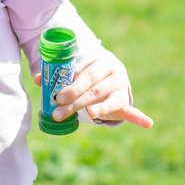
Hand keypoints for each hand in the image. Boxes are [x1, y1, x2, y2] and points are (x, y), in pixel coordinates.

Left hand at [33, 54, 152, 128]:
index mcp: (99, 61)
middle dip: (74, 99)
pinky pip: (131, 110)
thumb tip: (37, 80)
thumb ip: (58, 76)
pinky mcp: (124, 101)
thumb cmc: (88, 74)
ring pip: (104, 99)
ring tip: (88, 115)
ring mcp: (120, 87)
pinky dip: (139, 117)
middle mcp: (112, 72)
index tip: (56, 96)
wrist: (111, 74)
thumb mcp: (76, 72)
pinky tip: (147, 123)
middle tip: (58, 108)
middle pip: (92, 88)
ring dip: (94, 109)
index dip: (70, 85)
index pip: (83, 74)